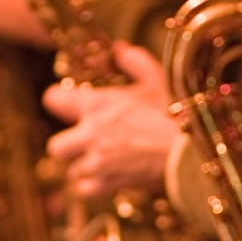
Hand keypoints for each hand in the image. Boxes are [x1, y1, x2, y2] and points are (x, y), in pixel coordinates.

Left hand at [42, 42, 177, 199]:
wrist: (189, 151)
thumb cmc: (174, 113)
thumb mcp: (156, 80)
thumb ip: (134, 62)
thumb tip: (119, 49)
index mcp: (96, 104)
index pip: (52, 99)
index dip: (59, 101)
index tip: (70, 105)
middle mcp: (89, 134)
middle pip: (55, 146)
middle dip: (68, 146)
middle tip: (86, 143)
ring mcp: (96, 162)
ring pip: (71, 171)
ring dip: (84, 168)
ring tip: (103, 162)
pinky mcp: (107, 184)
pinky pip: (84, 191)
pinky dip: (93, 188)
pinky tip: (107, 179)